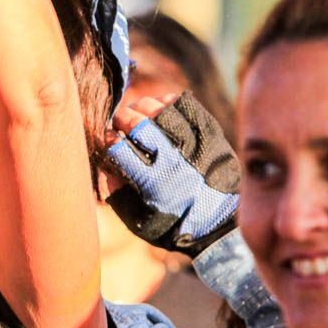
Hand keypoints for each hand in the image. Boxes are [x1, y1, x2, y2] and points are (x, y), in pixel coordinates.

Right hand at [102, 91, 238, 256]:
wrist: (220, 225)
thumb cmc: (172, 225)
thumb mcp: (137, 219)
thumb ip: (116, 191)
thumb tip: (107, 162)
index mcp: (151, 181)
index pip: (117, 147)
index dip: (108, 139)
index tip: (109, 140)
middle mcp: (171, 158)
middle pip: (135, 122)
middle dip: (120, 119)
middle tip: (120, 123)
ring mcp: (192, 143)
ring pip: (158, 107)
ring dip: (142, 108)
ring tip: (140, 115)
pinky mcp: (209, 133)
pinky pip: (184, 104)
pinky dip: (167, 103)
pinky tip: (161, 110)